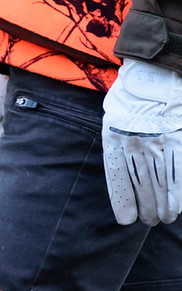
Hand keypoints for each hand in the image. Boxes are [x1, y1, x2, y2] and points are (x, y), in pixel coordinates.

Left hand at [102, 57, 181, 224]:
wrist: (156, 70)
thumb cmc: (134, 95)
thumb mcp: (114, 118)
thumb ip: (117, 144)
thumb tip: (124, 171)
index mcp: (114, 138)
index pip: (118, 179)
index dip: (124, 202)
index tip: (128, 220)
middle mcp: (135, 143)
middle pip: (142, 185)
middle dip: (148, 207)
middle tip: (153, 220)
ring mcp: (159, 141)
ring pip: (161, 183)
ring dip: (164, 205)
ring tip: (166, 217)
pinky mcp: (178, 137)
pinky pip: (178, 171)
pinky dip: (177, 192)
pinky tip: (177, 206)